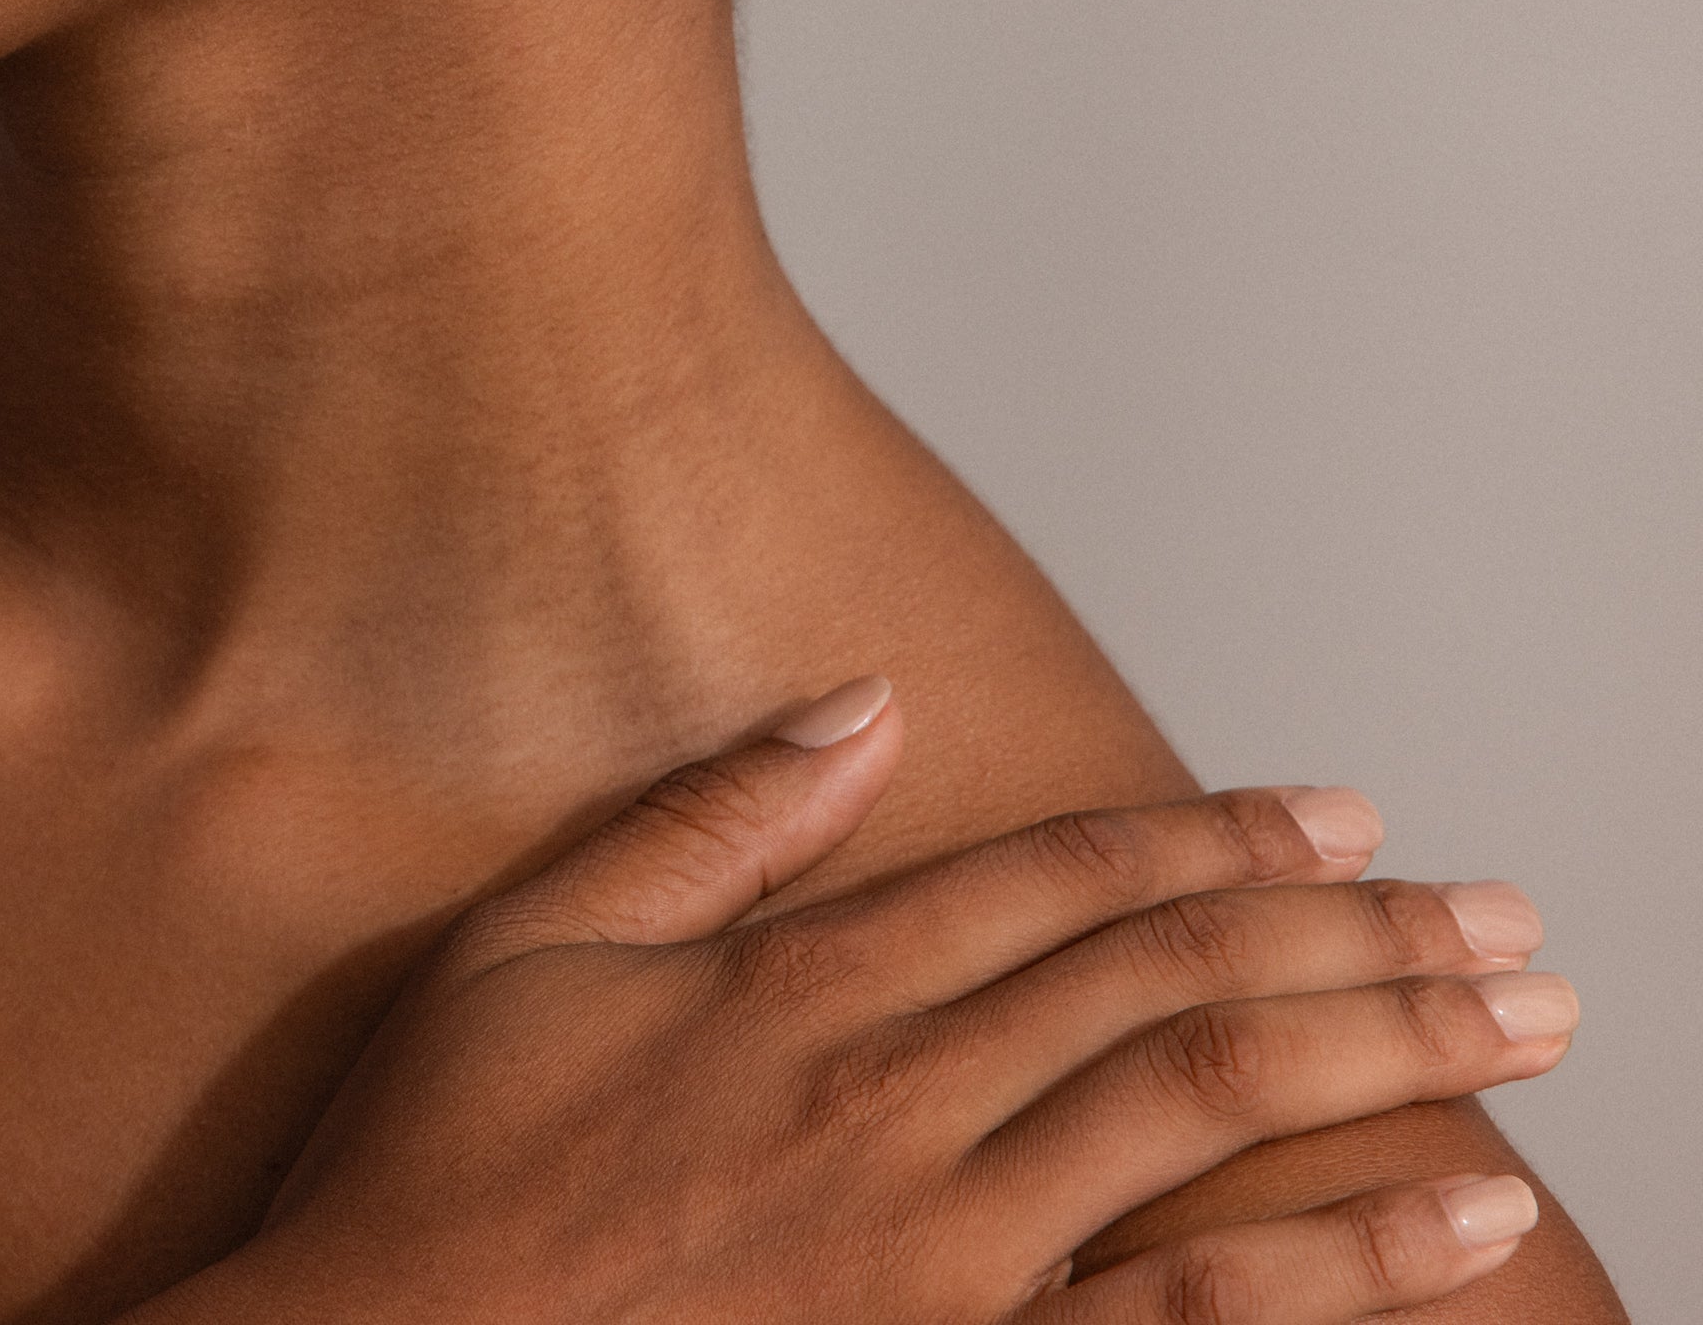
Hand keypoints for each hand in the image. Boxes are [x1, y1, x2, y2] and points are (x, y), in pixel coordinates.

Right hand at [240, 680, 1569, 1321]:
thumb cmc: (441, 1171)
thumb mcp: (532, 945)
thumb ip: (708, 819)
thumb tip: (860, 703)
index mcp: (802, 988)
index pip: (1061, 883)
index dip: (1216, 839)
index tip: (1342, 816)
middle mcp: (898, 1104)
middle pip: (1173, 984)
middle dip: (1357, 937)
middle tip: (1504, 917)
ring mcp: (940, 1256)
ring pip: (1207, 1117)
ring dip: (1384, 1054)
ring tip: (1525, 1026)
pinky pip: (1181, 1320)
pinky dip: (1335, 1268)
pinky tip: (1455, 1226)